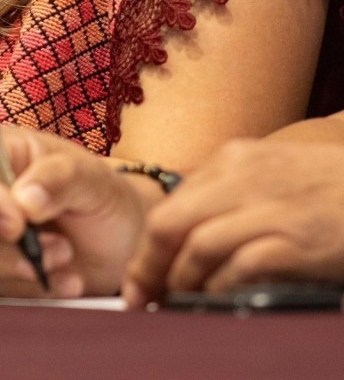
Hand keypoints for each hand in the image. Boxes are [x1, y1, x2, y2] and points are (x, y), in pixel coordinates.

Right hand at [0, 127, 144, 296]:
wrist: (118, 239)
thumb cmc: (101, 195)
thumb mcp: (91, 179)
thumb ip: (58, 179)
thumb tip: (23, 201)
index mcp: (0, 151)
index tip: (16, 228)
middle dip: (8, 246)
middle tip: (61, 248)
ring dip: (22, 269)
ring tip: (68, 257)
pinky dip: (31, 290)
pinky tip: (66, 280)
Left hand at [124, 138, 343, 306]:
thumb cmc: (330, 188)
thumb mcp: (271, 173)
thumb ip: (231, 194)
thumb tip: (187, 239)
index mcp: (233, 159)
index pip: (170, 203)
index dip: (146, 246)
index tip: (137, 277)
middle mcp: (243, 176)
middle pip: (170, 222)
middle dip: (147, 266)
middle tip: (141, 298)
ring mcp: (270, 206)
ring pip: (198, 245)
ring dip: (180, 281)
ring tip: (177, 304)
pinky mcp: (298, 240)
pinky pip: (241, 266)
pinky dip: (221, 288)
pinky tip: (217, 302)